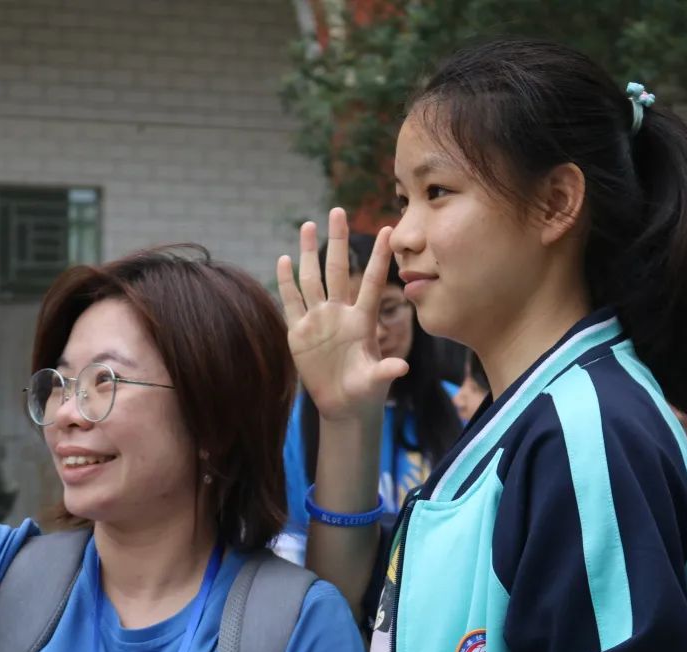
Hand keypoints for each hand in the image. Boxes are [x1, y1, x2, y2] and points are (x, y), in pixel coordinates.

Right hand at [276, 208, 408, 421]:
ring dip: (308, 253)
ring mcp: (318, 320)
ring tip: (308, 224)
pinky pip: (291, 302)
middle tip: (338, 210)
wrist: (343, 405)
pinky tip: (283, 259)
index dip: (378, 258)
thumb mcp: (375, 381)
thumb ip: (385, 371)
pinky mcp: (298, 332)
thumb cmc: (365, 392)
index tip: (388, 230)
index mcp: (362, 321)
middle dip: (337, 240)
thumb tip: (402, 367)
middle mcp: (339, 313)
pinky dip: (286, 282)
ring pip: (311, 279)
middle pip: (337, 270)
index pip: (371, 282)